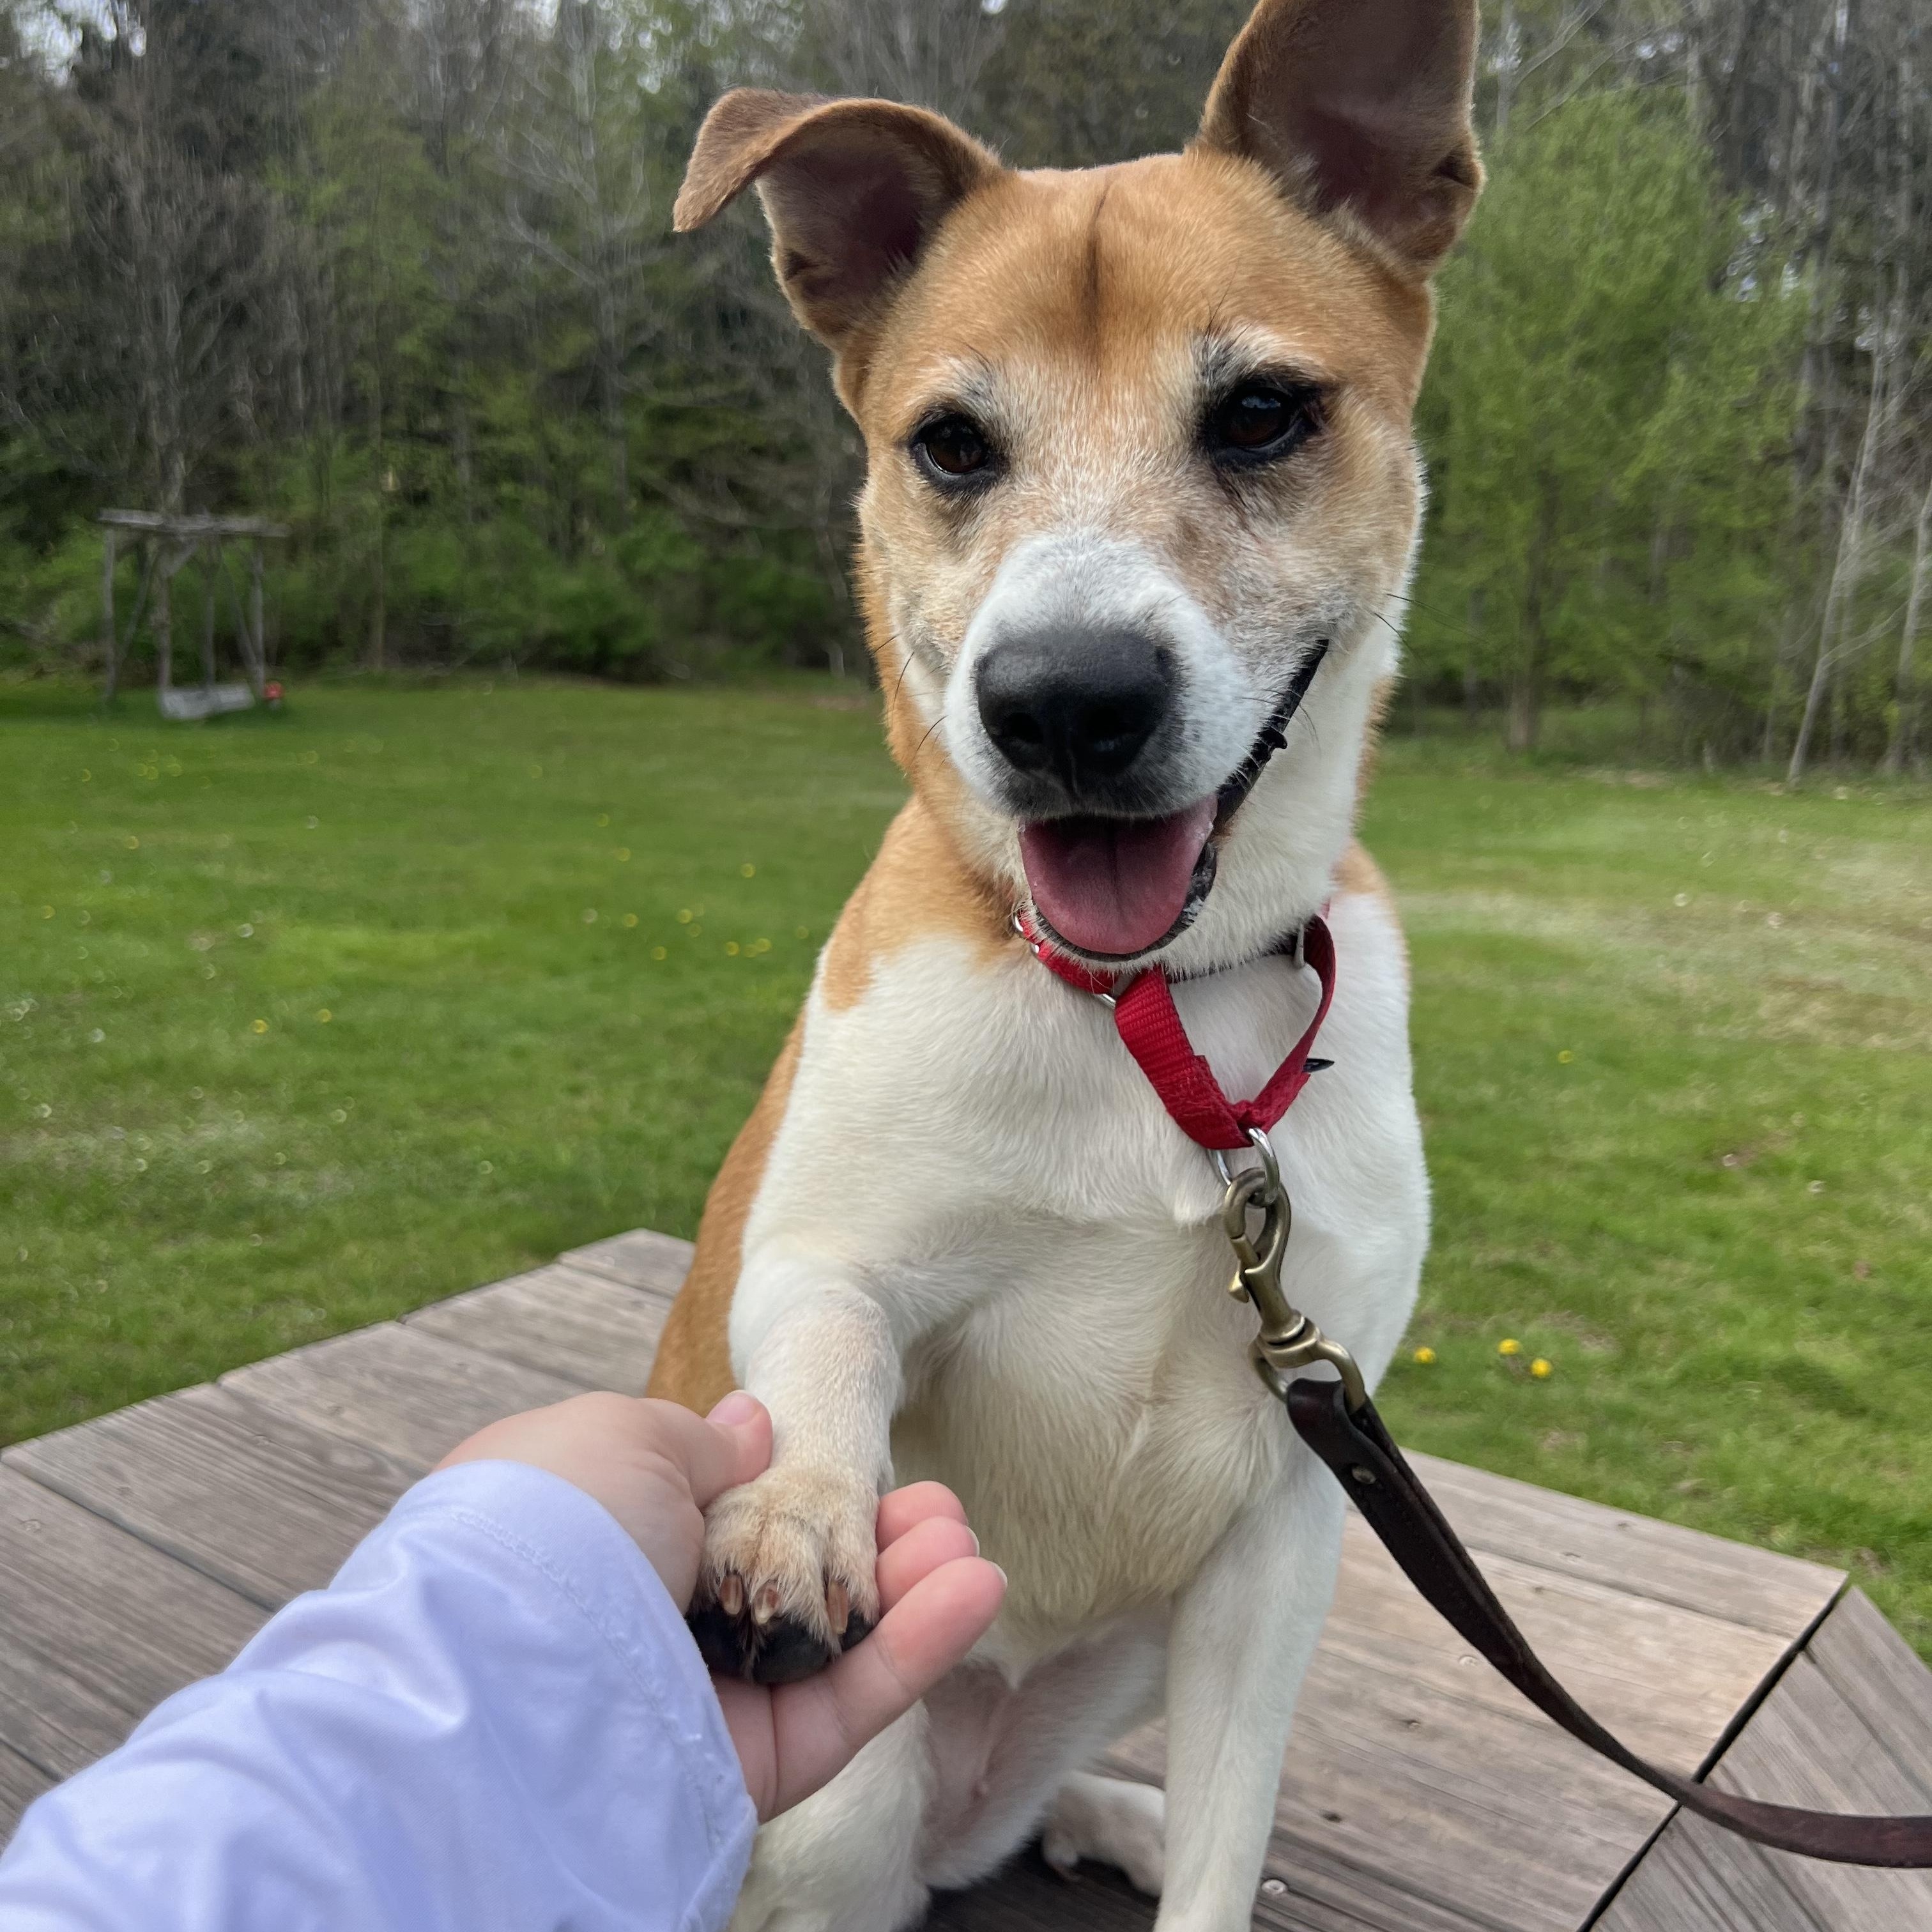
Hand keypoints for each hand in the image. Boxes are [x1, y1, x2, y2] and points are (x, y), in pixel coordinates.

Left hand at [437, 1391, 1004, 1818]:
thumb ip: (701, 1439)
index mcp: (604, 1543)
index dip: (793, 1483)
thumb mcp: (621, 1435)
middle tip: (936, 1505)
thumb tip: (753, 1428)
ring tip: (966, 1538)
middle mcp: (651, 1623)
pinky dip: (920, 1646)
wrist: (513, 1665)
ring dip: (908, 1585)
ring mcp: (704, 1700)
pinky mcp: (750, 1767)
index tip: (851, 1457)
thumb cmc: (553, 1526)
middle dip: (870, 1536)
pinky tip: (977, 1585)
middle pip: (791, 1577)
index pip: (718, 1514)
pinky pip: (850, 1702)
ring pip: (829, 1641)